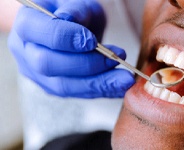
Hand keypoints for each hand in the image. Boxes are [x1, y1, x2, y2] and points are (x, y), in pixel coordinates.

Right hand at [8, 0, 134, 97]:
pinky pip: (77, 93)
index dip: (66, 38)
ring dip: (99, 83)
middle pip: (48, 64)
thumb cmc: (74, 12)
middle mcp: (26, 53)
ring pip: (64, 86)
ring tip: (125, 79)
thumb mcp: (76, 3)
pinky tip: (119, 87)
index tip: (93, 41)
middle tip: (116, 58)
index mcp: (27, 25)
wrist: (71, 28)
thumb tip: (69, 19)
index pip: (39, 34)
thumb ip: (74, 10)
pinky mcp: (54, 88)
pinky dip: (101, 90)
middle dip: (86, 64)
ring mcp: (38, 74)